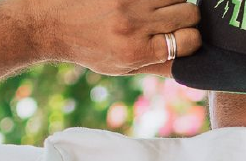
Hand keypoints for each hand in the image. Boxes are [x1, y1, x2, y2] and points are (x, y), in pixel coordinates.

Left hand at [15, 0, 201, 75]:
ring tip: (155, 9)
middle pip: (190, 13)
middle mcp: (134, 24)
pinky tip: (144, 3)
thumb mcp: (123, 68)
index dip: (191, 40)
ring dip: (173, 1)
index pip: (190, 40)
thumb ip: (159, 66)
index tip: (181, 39)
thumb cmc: (90, 49)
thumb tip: (194, 64)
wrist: (52, 23)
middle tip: (170, 21)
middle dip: (186, 18)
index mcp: (137, 50)